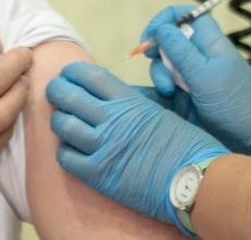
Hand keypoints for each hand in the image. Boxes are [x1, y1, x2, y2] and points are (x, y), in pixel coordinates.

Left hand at [46, 62, 227, 232]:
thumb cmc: (185, 144)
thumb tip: (111, 96)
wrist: (195, 178)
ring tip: (62, 120)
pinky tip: (71, 149)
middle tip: (55, 92)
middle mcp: (112, 120)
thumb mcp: (160, 110)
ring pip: (63, 125)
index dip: (72, 72)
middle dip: (56, 91)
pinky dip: (64, 151)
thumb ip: (133, 101)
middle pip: (69, 96)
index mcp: (129, 101)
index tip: (68, 74)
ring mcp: (103, 147)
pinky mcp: (99, 175)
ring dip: (58, 120)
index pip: (89, 76)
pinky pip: (66, 158)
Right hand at [143, 6, 250, 158]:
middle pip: (170, 40)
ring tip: (169, 92)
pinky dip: (163, 87)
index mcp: (211, 43)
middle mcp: (201, 56)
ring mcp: (194, 76)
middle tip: (153, 62)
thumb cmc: (235, 104)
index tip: (150, 36)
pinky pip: (169, 83)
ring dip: (161, 73)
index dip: (165, 19)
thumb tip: (162, 28)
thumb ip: (181, 52)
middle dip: (158, 51)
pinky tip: (167, 97)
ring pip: (166, 63)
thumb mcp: (205, 76)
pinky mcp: (189, 96)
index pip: (186, 16)